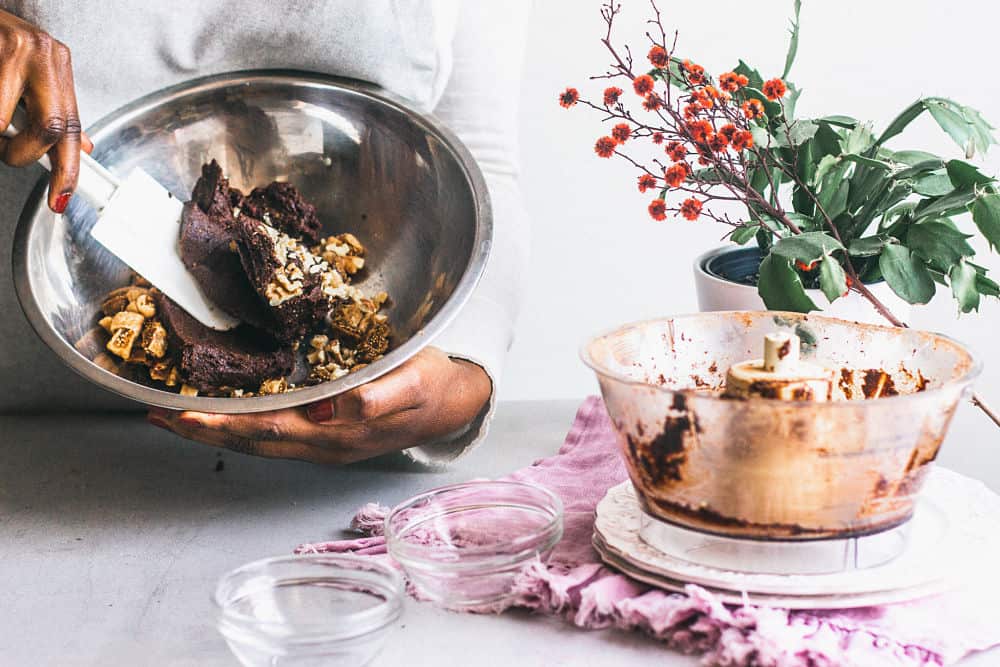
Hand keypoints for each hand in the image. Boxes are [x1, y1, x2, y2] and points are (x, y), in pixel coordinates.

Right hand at [0, 10, 92, 211]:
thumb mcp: (33, 74)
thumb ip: (54, 109)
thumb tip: (82, 149)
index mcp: (57, 65)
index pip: (73, 126)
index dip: (68, 169)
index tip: (61, 197)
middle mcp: (43, 55)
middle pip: (51, 128)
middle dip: (26, 154)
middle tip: (10, 154)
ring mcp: (15, 49)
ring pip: (4, 121)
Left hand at [147, 347, 492, 463]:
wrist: (453, 405)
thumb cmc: (432, 384)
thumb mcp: (416, 380)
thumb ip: (381, 394)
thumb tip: (336, 408)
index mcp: (339, 431)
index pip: (267, 429)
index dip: (222, 423)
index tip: (182, 413)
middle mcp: (324, 445)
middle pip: (251, 442)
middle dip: (202, 430)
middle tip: (156, 414)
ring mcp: (324, 445)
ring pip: (258, 443)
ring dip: (215, 432)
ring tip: (175, 417)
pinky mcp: (327, 438)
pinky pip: (273, 437)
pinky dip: (240, 428)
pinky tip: (226, 417)